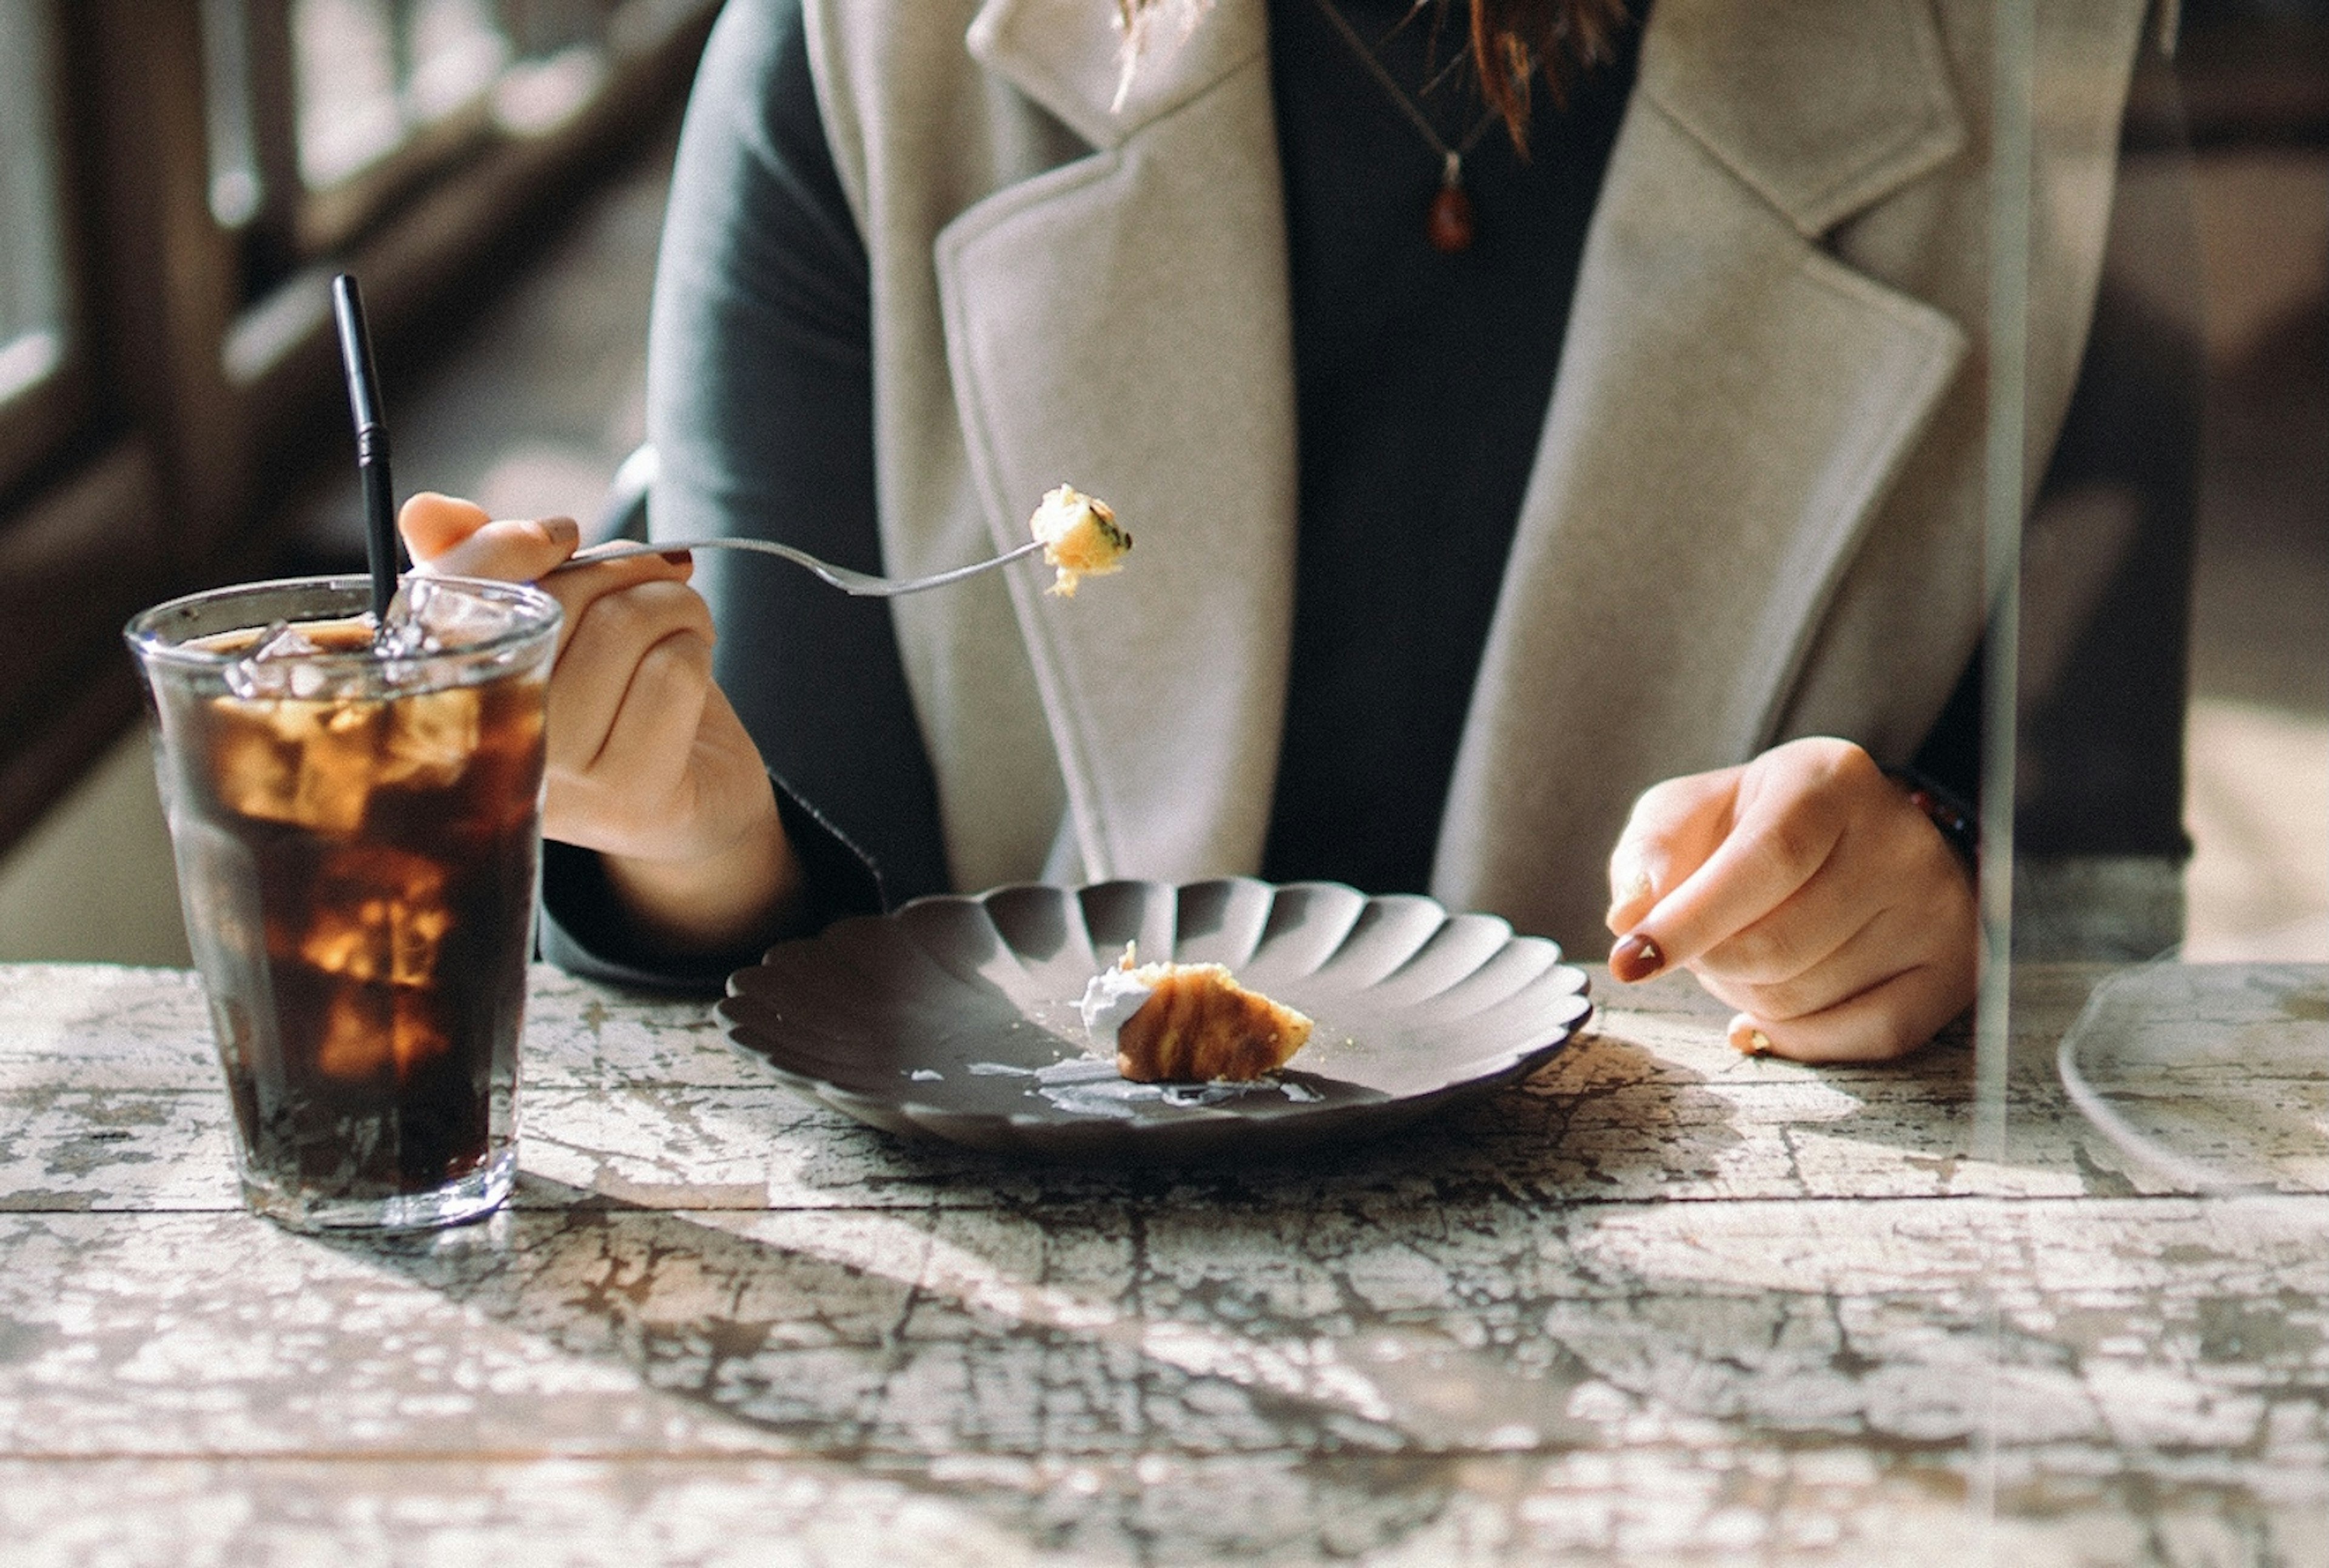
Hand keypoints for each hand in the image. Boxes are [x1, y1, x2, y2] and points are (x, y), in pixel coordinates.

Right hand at [398, 494, 799, 953]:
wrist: (697, 795)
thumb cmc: (619, 694)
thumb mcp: (555, 622)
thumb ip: (489, 566)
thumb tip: (425, 511)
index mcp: (442, 698)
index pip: (442, 601)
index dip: (502, 547)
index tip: (563, 533)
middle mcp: (484, 751)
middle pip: (554, 601)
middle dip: (623, 567)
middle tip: (655, 579)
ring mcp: (558, 782)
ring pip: (622, 627)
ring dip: (674, 602)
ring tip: (684, 623)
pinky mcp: (631, 798)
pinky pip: (673, 671)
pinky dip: (699, 647)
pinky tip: (694, 669)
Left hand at [1603, 737, 1975, 1062]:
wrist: (1846, 841)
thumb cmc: (1749, 827)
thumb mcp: (1688, 815)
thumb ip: (1648, 853)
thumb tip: (1628, 915)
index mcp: (1830, 780)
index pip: (1766, 860)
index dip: (1692, 919)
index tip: (1628, 960)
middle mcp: (1899, 837)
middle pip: (1778, 944)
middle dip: (1711, 963)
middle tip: (1698, 947)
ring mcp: (1937, 905)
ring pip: (1808, 996)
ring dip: (1746, 996)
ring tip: (1745, 955)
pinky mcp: (1954, 967)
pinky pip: (1866, 1036)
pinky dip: (1800, 1039)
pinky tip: (1766, 1017)